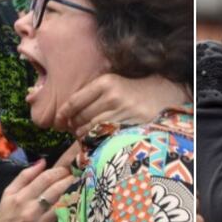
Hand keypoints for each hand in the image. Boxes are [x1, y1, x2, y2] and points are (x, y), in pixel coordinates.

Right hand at [0, 160, 74, 221]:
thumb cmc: (5, 219)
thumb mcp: (8, 195)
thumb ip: (24, 177)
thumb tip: (42, 161)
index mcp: (20, 198)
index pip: (46, 178)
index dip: (60, 171)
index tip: (67, 170)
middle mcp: (30, 211)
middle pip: (57, 190)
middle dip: (70, 181)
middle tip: (78, 177)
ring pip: (62, 207)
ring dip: (75, 196)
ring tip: (82, 190)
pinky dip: (72, 216)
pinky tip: (78, 209)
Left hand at [57, 74, 188, 137]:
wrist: (163, 94)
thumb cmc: (133, 91)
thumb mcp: (114, 84)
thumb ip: (93, 94)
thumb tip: (67, 114)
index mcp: (105, 82)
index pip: (75, 101)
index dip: (63, 114)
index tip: (58, 122)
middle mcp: (112, 95)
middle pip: (81, 116)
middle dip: (73, 126)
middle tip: (72, 130)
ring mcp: (122, 110)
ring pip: (91, 127)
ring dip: (83, 134)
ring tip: (82, 136)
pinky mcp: (129, 123)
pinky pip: (105, 135)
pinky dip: (96, 139)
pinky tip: (95, 139)